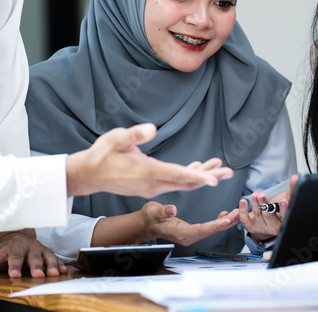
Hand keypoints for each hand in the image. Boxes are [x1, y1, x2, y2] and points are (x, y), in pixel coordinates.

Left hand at [0, 230, 65, 286]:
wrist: (14, 238)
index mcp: (13, 246)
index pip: (14, 256)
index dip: (14, 265)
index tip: (14, 275)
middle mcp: (28, 246)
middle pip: (33, 256)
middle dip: (37, 266)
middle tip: (38, 275)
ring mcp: (39, 249)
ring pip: (47, 256)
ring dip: (51, 265)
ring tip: (54, 274)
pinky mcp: (47, 253)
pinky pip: (55, 258)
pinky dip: (60, 264)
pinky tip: (64, 271)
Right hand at [66, 124, 233, 196]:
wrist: (88, 175)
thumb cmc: (102, 154)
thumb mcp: (115, 139)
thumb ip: (133, 135)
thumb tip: (151, 129)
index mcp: (147, 172)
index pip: (178, 175)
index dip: (198, 177)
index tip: (215, 179)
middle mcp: (153, 184)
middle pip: (186, 182)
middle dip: (208, 177)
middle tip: (229, 172)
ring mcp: (152, 187)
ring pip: (182, 184)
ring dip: (201, 176)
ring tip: (220, 168)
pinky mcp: (151, 186)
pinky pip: (175, 183)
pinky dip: (189, 176)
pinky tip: (199, 169)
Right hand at [139, 201, 239, 245]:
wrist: (146, 224)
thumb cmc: (150, 217)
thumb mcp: (154, 211)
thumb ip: (163, 211)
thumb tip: (172, 209)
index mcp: (180, 233)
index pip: (201, 230)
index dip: (215, 225)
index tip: (227, 219)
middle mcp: (188, 237)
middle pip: (210, 231)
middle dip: (226, 223)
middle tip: (238, 213)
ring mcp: (190, 235)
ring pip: (211, 230)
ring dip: (225, 222)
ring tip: (237, 213)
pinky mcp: (192, 232)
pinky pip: (208, 228)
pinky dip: (218, 222)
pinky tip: (225, 215)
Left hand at [239, 174, 298, 241]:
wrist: (268, 221)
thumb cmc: (279, 209)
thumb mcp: (287, 198)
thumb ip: (293, 188)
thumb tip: (295, 177)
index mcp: (284, 220)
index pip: (285, 216)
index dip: (284, 209)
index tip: (282, 201)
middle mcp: (273, 226)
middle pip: (269, 217)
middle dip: (265, 206)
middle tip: (261, 196)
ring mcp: (262, 227)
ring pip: (258, 215)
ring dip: (255, 204)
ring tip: (254, 194)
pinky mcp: (251, 227)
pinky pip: (245, 220)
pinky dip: (243, 211)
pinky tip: (243, 202)